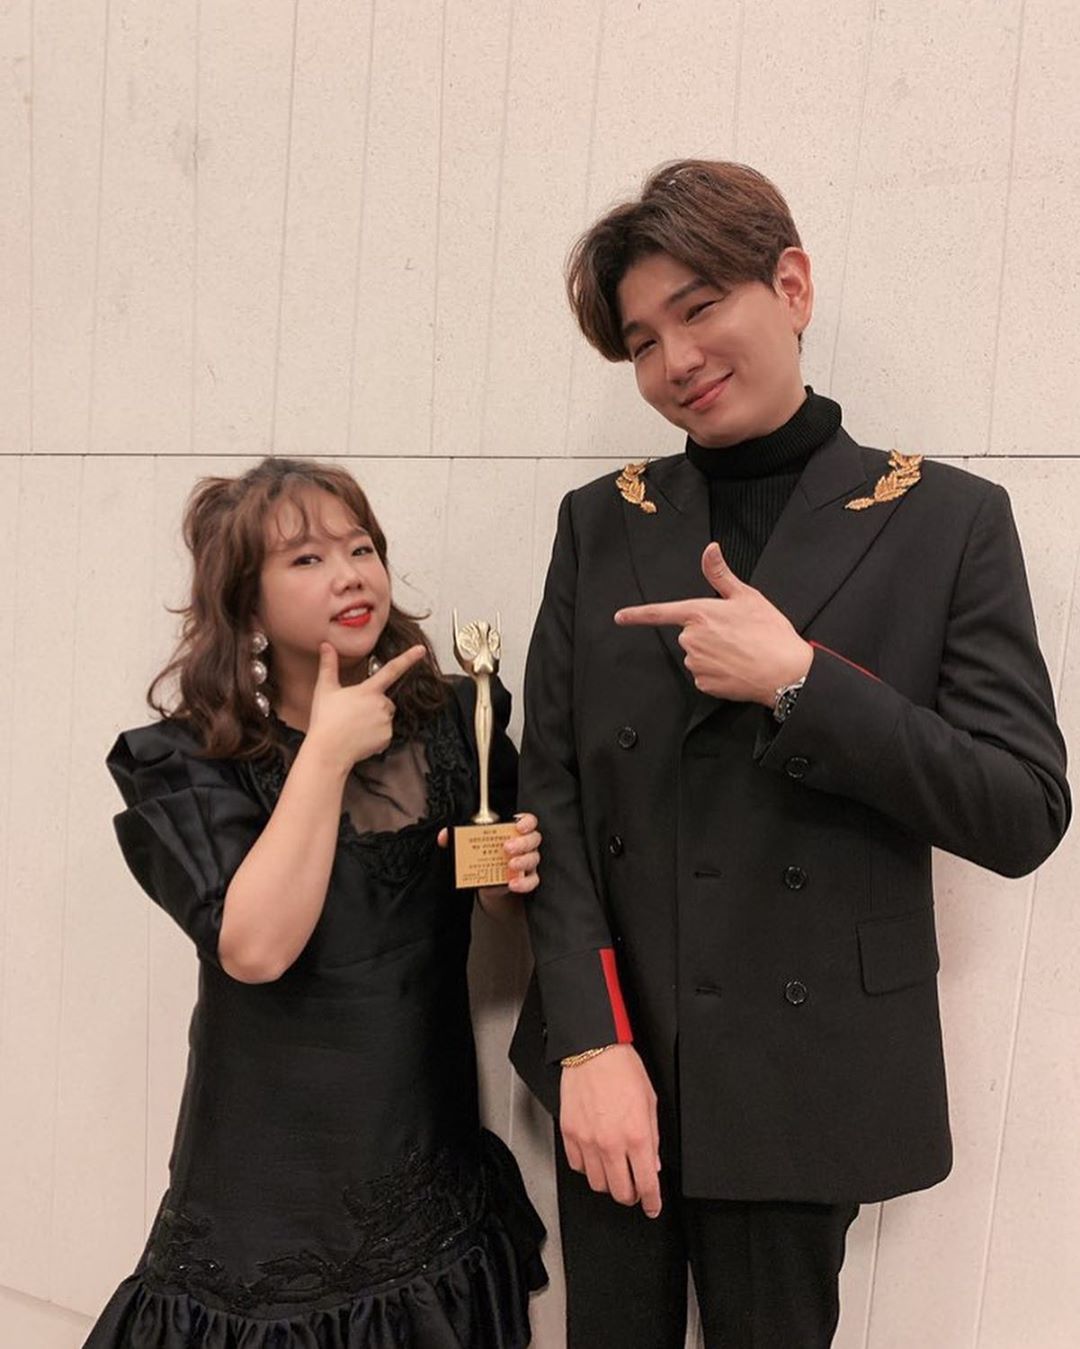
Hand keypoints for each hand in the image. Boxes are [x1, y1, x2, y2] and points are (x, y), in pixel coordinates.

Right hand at [307, 643, 426, 772]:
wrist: (329, 750)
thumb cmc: (325, 720)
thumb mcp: (325, 689)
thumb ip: (329, 665)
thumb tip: (326, 646)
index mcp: (368, 690)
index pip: (392, 670)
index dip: (408, 658)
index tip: (421, 650)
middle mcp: (381, 704)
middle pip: (385, 700)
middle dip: (374, 704)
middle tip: (354, 713)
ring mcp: (386, 722)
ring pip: (386, 716)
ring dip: (376, 719)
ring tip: (355, 726)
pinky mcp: (387, 738)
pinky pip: (385, 733)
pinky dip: (376, 736)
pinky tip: (360, 738)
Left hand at [436, 812, 541, 894]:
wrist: (488, 881)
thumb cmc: (484, 857)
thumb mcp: (473, 846)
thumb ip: (458, 838)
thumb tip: (444, 836)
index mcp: (513, 831)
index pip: (528, 821)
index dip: (526, 821)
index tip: (518, 825)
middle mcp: (524, 845)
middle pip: (533, 839)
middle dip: (522, 842)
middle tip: (506, 847)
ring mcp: (528, 862)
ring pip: (534, 858)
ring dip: (523, 861)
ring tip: (510, 865)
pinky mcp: (526, 879)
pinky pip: (532, 880)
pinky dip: (524, 883)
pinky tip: (513, 883)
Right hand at [559, 1044, 661, 1217]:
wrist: (593, 1050)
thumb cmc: (623, 1069)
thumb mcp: (650, 1102)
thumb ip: (653, 1137)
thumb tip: (653, 1163)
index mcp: (637, 1135)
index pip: (647, 1184)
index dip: (652, 1202)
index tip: (653, 1207)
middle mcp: (611, 1143)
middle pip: (621, 1192)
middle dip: (632, 1195)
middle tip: (636, 1188)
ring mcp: (587, 1141)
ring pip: (597, 1184)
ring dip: (609, 1183)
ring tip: (615, 1171)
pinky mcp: (569, 1134)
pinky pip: (577, 1166)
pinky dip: (588, 1168)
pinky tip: (595, 1157)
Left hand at [614, 541, 812, 704]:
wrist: (786, 672)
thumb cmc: (769, 632)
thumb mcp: (746, 596)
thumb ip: (720, 574)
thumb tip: (710, 549)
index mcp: (699, 614)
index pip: (659, 613)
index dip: (637, 615)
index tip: (620, 617)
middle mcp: (692, 639)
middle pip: (689, 634)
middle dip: (707, 632)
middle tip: (736, 634)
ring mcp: (696, 664)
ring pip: (696, 654)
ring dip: (713, 652)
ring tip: (741, 650)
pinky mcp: (704, 684)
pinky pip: (704, 674)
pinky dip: (718, 671)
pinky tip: (737, 667)